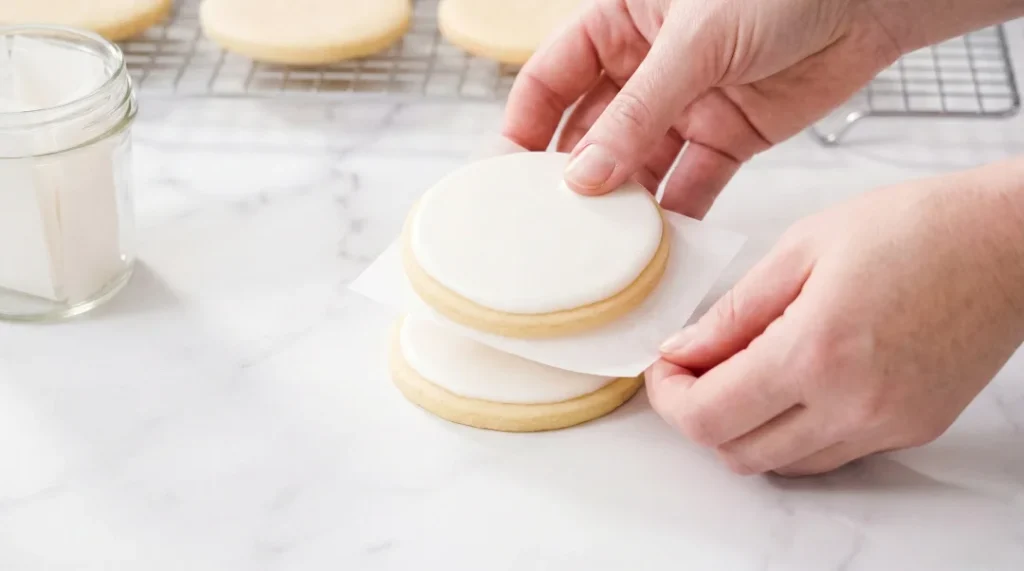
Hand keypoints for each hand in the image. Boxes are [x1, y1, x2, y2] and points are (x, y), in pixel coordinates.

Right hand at [502, 0, 899, 216]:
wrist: (869, 1)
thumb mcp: (694, 43)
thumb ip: (636, 114)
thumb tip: (583, 177)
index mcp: (619, 25)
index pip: (551, 81)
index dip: (524, 127)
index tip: (506, 177)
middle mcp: (645, 70)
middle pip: (590, 132)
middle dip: (572, 177)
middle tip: (550, 224)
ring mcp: (684, 107)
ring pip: (637, 166)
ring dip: (622, 203)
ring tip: (600, 245)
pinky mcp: (727, 139)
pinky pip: (690, 184)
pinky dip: (676, 215)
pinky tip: (658, 244)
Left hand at [646, 158, 1023, 475]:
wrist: (1008, 241)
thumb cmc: (917, 227)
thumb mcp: (801, 249)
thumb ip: (732, 312)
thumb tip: (681, 351)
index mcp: (816, 351)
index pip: (708, 416)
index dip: (668, 398)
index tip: (663, 369)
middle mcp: (852, 404)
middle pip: (736, 452)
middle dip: (698, 415)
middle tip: (692, 370)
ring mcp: (886, 425)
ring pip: (781, 463)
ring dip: (743, 428)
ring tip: (742, 371)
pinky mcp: (911, 430)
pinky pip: (828, 454)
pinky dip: (792, 431)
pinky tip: (793, 383)